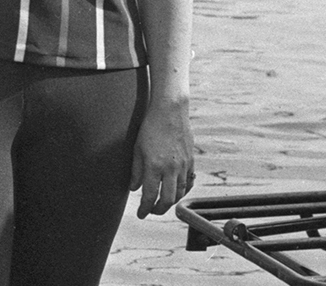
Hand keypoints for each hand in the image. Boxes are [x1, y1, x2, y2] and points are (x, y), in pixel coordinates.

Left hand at [131, 99, 194, 216]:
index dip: (144, 208)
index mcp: (154, 166)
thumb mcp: (137, 149)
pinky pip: (189, 183)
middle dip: (158, 210)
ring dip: (170, 202)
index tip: (141, 214)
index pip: (149, 195)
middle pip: (167, 200)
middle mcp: (170, 168)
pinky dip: (182, 191)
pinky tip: (176, 192)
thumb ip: (136, 171)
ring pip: (180, 193)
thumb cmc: (150, 128)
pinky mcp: (191, 161)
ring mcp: (183, 165)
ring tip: (162, 202)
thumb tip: (134, 189)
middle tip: (151, 211)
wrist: (170, 111)